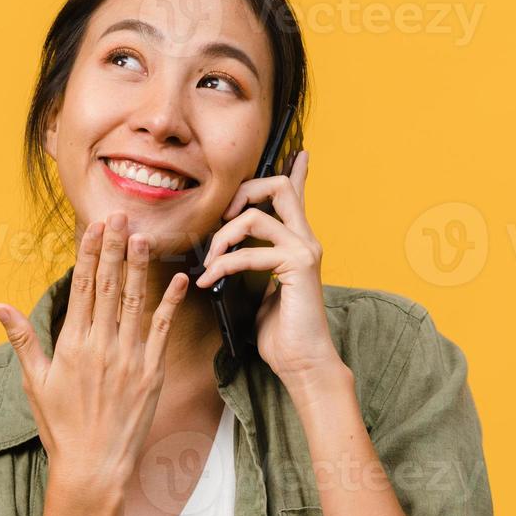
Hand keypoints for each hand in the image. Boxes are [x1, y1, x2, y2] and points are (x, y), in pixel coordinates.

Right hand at [0, 212, 188, 496]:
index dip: (89, 254)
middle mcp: (101, 346)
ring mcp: (129, 358)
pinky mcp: (152, 373)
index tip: (95, 228)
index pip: (82, 288)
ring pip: (135, 301)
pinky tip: (179, 279)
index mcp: (72, 344)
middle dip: (114, 248)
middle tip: (121, 216)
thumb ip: (22, 338)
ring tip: (144, 236)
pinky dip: (170, 303)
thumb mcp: (36, 381)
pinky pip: (162, 331)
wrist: (93, 466)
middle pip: (108, 286)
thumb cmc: (61, 426)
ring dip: (139, 267)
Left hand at [193, 150, 339, 380]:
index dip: (297, 171)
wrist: (301, 363)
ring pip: (257, 214)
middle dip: (243, 191)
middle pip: (278, 186)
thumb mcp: (259, 290)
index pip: (297, 196)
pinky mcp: (299, 266)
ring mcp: (305, 250)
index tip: (299, 152)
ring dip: (223, 235)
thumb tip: (224, 256)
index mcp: (297, 243)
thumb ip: (250, 265)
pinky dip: (223, 264)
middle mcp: (306, 240)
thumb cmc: (280, 333)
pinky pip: (251, 252)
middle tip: (222, 216)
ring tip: (209, 260)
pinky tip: (209, 280)